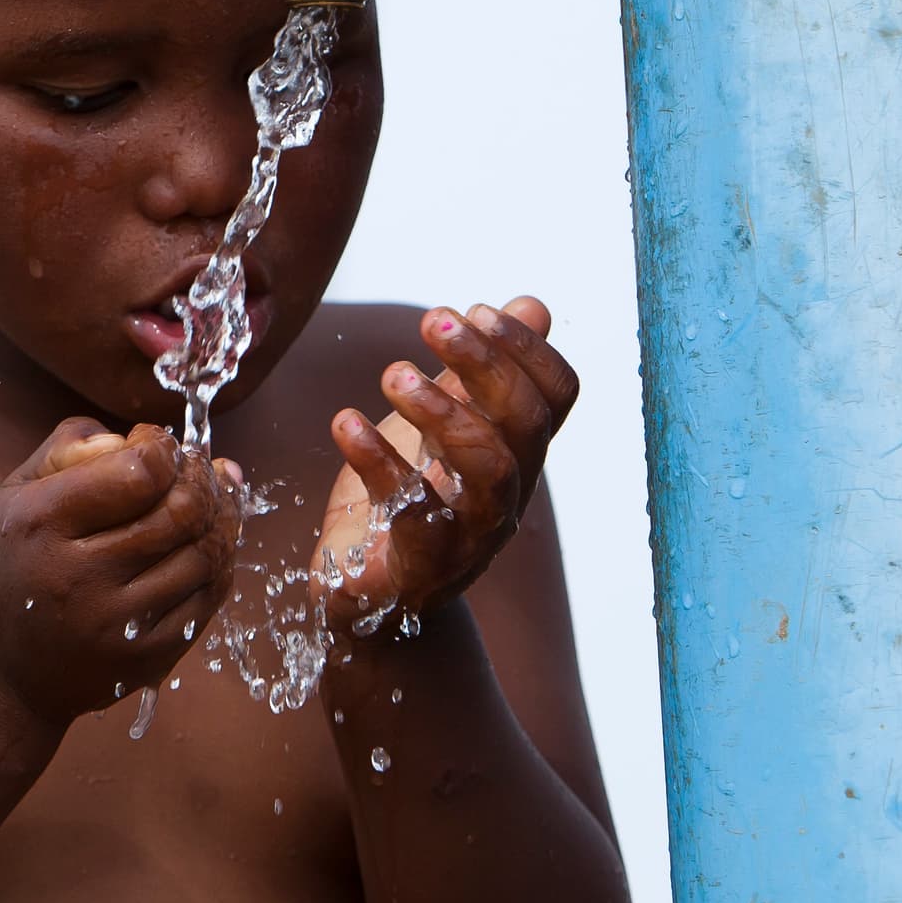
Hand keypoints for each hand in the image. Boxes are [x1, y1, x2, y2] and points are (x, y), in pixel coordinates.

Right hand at [0, 420, 239, 724]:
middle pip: (182, 511)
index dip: (164, 448)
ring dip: (220, 519)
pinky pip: (210, 598)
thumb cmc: (16, 567)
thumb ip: (72, 447)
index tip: (156, 446)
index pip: (142, 471)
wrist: (1, 672)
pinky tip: (207, 543)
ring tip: (210, 501)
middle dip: (201, 480)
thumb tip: (145, 437)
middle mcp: (79, 576)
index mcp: (42, 522)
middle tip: (193, 471)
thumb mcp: (18, 494)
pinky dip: (220, 561)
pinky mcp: (146, 659)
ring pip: (205, 554)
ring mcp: (117, 624)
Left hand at [319, 301, 577, 623]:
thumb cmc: (407, 499)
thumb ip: (482, 370)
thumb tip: (531, 306)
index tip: (475, 309)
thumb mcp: (442, 424)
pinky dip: (378, 460)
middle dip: (485, 362)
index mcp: (517, 455)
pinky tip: (345, 423)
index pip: (556, 395)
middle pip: (524, 424)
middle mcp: (504, 495)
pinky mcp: (416, 568)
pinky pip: (413, 515)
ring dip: (443, 412)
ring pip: (488, 471)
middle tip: (433, 320)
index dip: (526, 347)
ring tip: (394, 374)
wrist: (368, 597)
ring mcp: (467, 536)